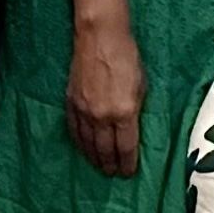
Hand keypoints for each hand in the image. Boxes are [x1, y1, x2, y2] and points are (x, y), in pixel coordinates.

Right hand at [66, 24, 146, 177]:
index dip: (127, 163)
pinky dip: (79, 143)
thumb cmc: (127, 58)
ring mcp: (84, 111)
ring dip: (93, 158)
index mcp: (124, 112)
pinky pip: (74, 131)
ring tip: (99, 166)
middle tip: (112, 174)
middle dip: (110, 164)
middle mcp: (102, 116)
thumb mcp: (142, 86)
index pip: (126, 147)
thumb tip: (131, 129)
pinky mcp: (71, 103)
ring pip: (88, 143)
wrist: (100, 38)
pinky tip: (83, 148)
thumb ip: (136, 110)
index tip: (128, 173)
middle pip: (105, 150)